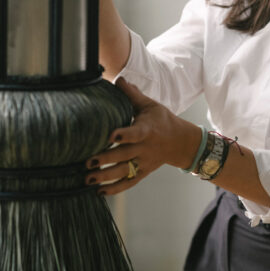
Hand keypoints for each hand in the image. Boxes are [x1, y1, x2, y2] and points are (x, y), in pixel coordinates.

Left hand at [85, 78, 201, 195]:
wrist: (181, 142)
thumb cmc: (162, 120)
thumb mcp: (150, 105)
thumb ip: (132, 95)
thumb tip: (117, 79)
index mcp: (147, 130)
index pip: (135, 133)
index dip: (124, 135)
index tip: (111, 136)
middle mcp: (145, 148)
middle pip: (125, 155)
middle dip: (106, 159)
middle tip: (87, 162)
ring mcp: (144, 162)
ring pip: (124, 172)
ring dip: (105, 176)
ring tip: (88, 178)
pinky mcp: (143, 172)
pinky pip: (129, 182)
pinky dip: (115, 189)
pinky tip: (99, 191)